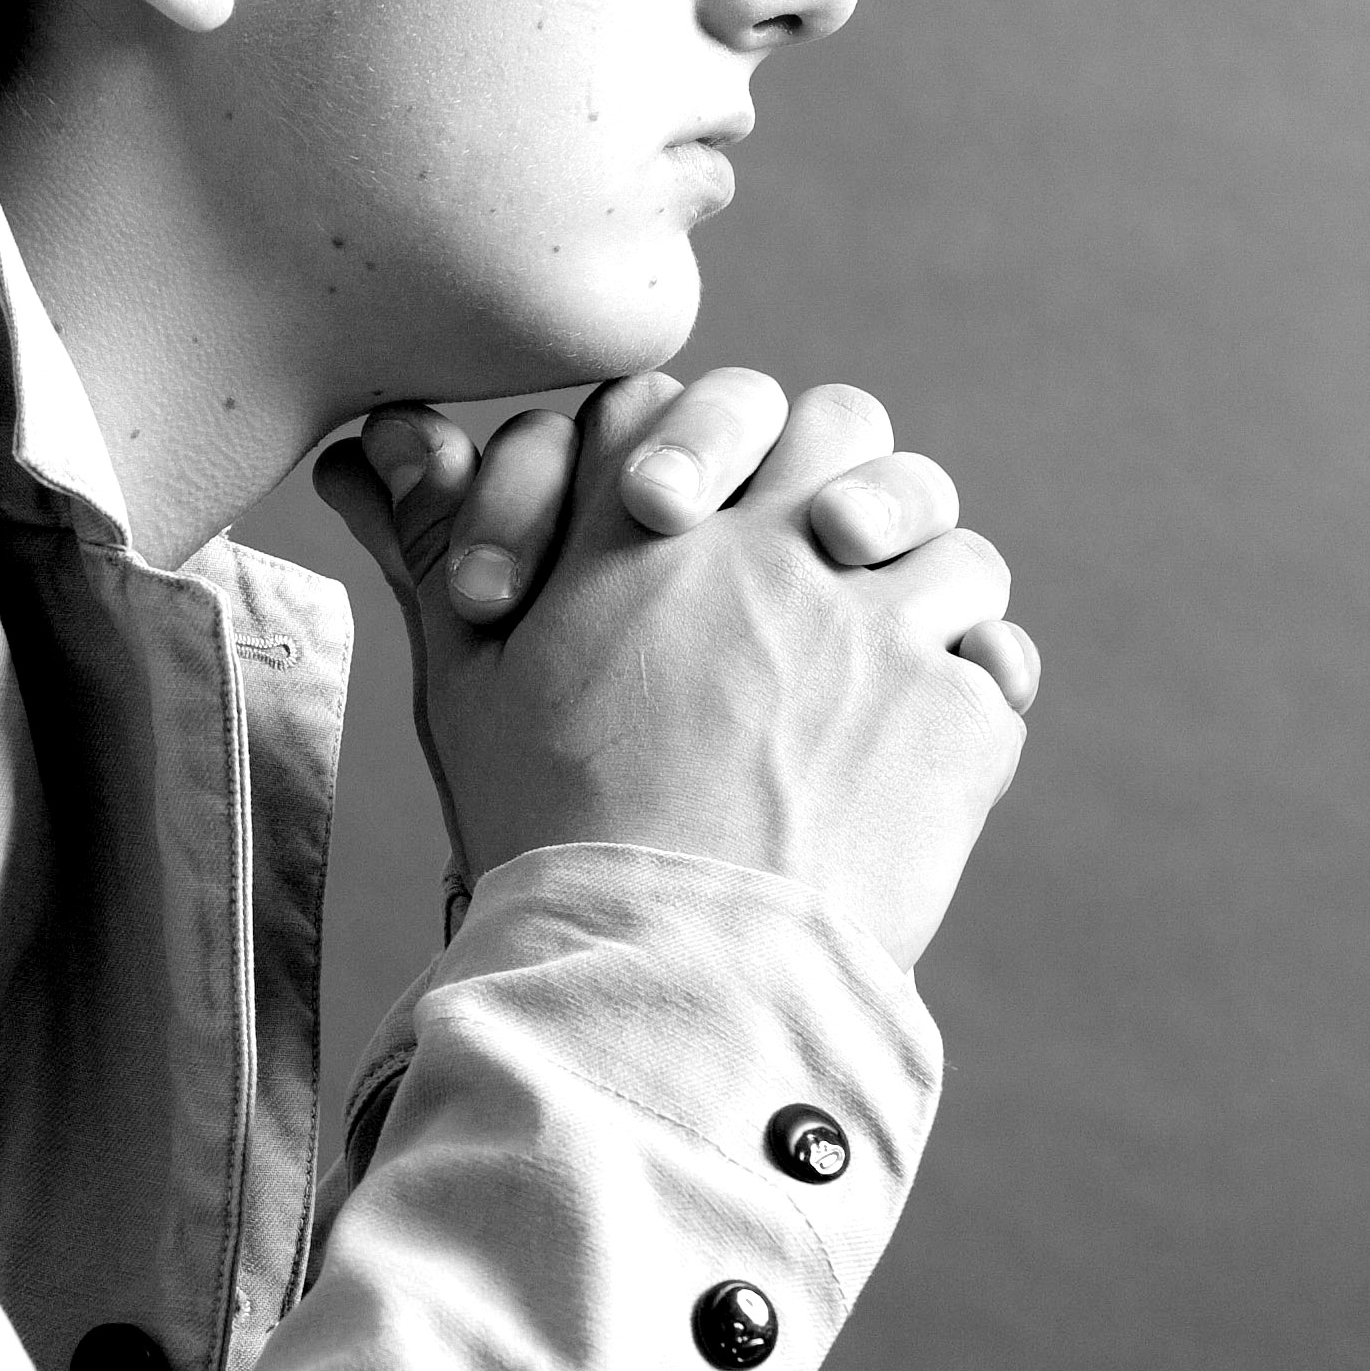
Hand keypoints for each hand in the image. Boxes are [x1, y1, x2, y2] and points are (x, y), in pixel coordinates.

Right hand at [312, 373, 1034, 970]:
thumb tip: (372, 444)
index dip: (686, 444)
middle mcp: (775, 543)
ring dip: (923, 581)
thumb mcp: (465, 679)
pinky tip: (923, 741)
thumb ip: (433, 544)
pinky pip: (996, 661)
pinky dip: (972, 692)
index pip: (685, 399)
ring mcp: (880, 620)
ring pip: (946, 537)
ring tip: (885, 652)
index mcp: (645, 521)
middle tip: (820, 548)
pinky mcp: (959, 710)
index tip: (670, 521)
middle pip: (841, 424)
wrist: (664, 971)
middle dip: (835, 472)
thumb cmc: (544, 826)